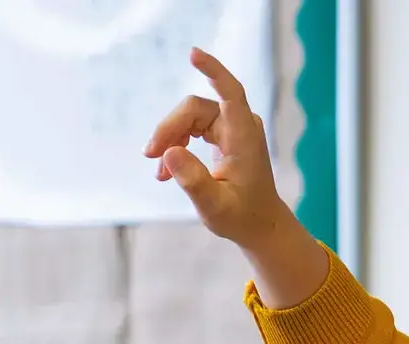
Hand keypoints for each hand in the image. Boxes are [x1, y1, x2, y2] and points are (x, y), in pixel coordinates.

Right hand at [145, 49, 288, 246]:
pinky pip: (193, 128)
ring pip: (189, 118)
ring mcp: (232, 128)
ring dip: (170, 139)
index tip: (193, 54)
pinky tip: (166, 169)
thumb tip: (168, 153)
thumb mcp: (214, 206)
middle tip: (149, 156)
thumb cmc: (242, 217)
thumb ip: (193, 181)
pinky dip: (177, 145)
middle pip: (194, 109)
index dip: (213, 71)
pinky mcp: (224, 134)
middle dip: (169, 129)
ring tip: (158, 172)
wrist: (259, 224)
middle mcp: (240, 125)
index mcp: (244, 136)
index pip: (230, 92)